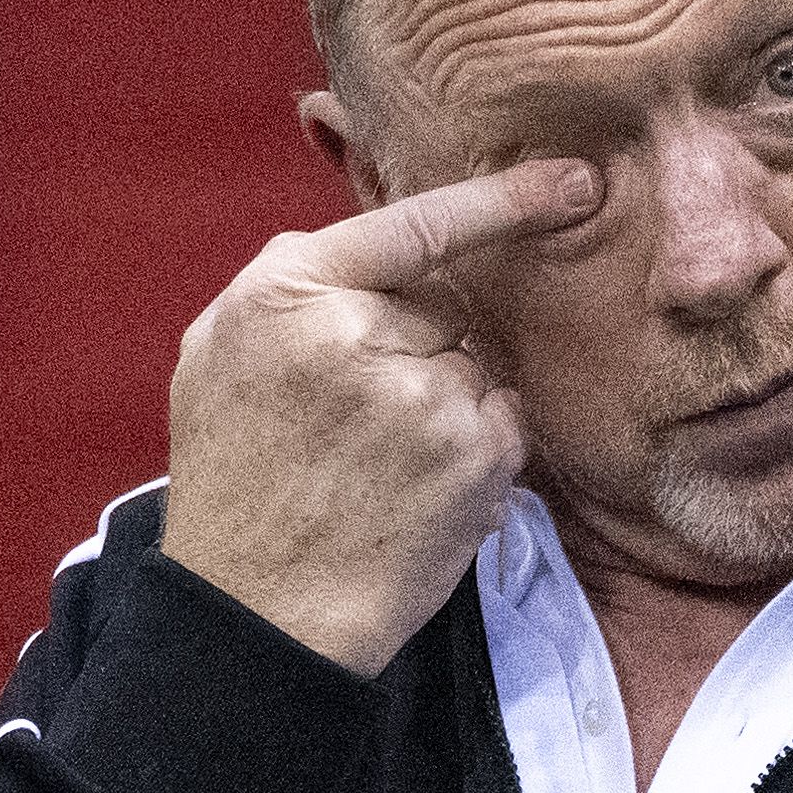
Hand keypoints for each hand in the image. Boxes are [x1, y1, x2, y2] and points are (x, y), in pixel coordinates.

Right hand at [159, 158, 602, 674]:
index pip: (412, 226)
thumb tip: (384, 250)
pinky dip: (476, 449)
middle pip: (444, 305)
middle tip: (358, 424)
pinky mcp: (471, 452)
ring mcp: (421, 392)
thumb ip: (294, 291)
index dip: (501, 199)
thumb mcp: (219, 357)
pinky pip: (502, 419)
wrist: (259, 613)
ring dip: (447, 403)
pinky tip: (417, 489)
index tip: (573, 179)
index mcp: (283, 293)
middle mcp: (355, 330)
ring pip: (474, 365)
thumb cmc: (236, 485)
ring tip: (380, 466)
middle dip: (419, 348)